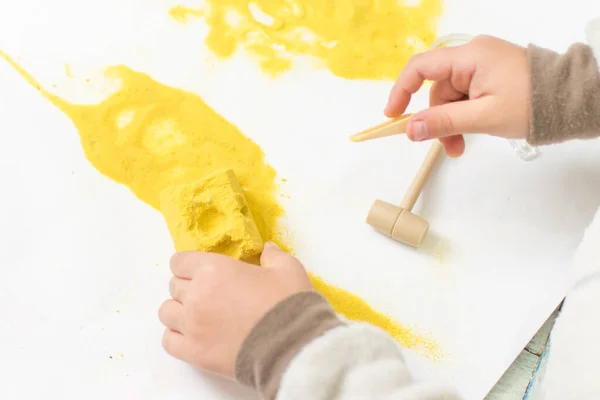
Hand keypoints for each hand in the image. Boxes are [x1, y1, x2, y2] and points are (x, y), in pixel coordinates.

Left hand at [158, 243, 312, 377]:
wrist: (293, 348)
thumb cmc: (289, 304)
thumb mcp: (288, 269)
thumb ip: (273, 255)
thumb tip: (267, 249)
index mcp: (214, 269)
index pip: (180, 261)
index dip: (189, 265)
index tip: (201, 271)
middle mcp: (197, 295)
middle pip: (174, 285)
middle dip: (188, 286)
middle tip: (209, 294)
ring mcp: (192, 326)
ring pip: (166, 312)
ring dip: (179, 310)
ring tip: (198, 315)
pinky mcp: (194, 353)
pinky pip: (168, 341)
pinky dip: (177, 336)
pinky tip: (193, 335)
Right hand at [385, 35, 530, 156]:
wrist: (570, 102)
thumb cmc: (532, 104)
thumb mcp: (483, 117)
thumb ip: (443, 122)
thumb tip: (410, 129)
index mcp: (470, 57)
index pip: (421, 67)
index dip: (401, 90)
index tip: (393, 116)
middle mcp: (472, 57)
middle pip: (437, 90)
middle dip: (436, 120)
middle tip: (445, 146)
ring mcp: (481, 67)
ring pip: (449, 98)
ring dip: (450, 123)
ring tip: (460, 146)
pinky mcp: (488, 77)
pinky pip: (464, 98)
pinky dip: (462, 117)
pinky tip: (468, 134)